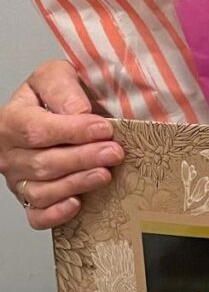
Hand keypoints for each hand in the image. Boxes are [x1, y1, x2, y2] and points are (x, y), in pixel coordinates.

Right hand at [0, 61, 123, 228]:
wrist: (48, 109)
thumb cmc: (54, 93)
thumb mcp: (54, 75)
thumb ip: (63, 88)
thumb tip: (79, 111)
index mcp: (12, 120)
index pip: (38, 130)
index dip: (72, 132)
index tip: (103, 128)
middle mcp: (10, 153)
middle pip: (43, 162)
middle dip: (83, 159)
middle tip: (114, 153)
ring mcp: (18, 179)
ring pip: (42, 190)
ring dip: (77, 183)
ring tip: (105, 174)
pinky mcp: (29, 198)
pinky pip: (36, 215)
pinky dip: (55, 214)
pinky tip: (77, 204)